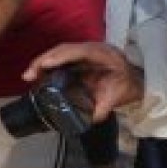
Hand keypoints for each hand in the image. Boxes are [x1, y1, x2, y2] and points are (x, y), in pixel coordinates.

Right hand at [23, 42, 143, 122]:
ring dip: (43, 62)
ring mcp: (86, 51)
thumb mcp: (118, 98)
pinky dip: (48, 64)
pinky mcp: (80, 57)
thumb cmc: (128, 88)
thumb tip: (89, 119)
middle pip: (65, 49)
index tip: (45, 65)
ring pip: (60, 51)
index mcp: (105, 55)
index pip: (81, 52)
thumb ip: (104, 108)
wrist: (137, 82)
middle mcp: (94, 48)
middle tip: (29, 75)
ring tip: (29, 75)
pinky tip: (39, 73)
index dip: (62, 57)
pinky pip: (62, 57)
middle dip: (44, 60)